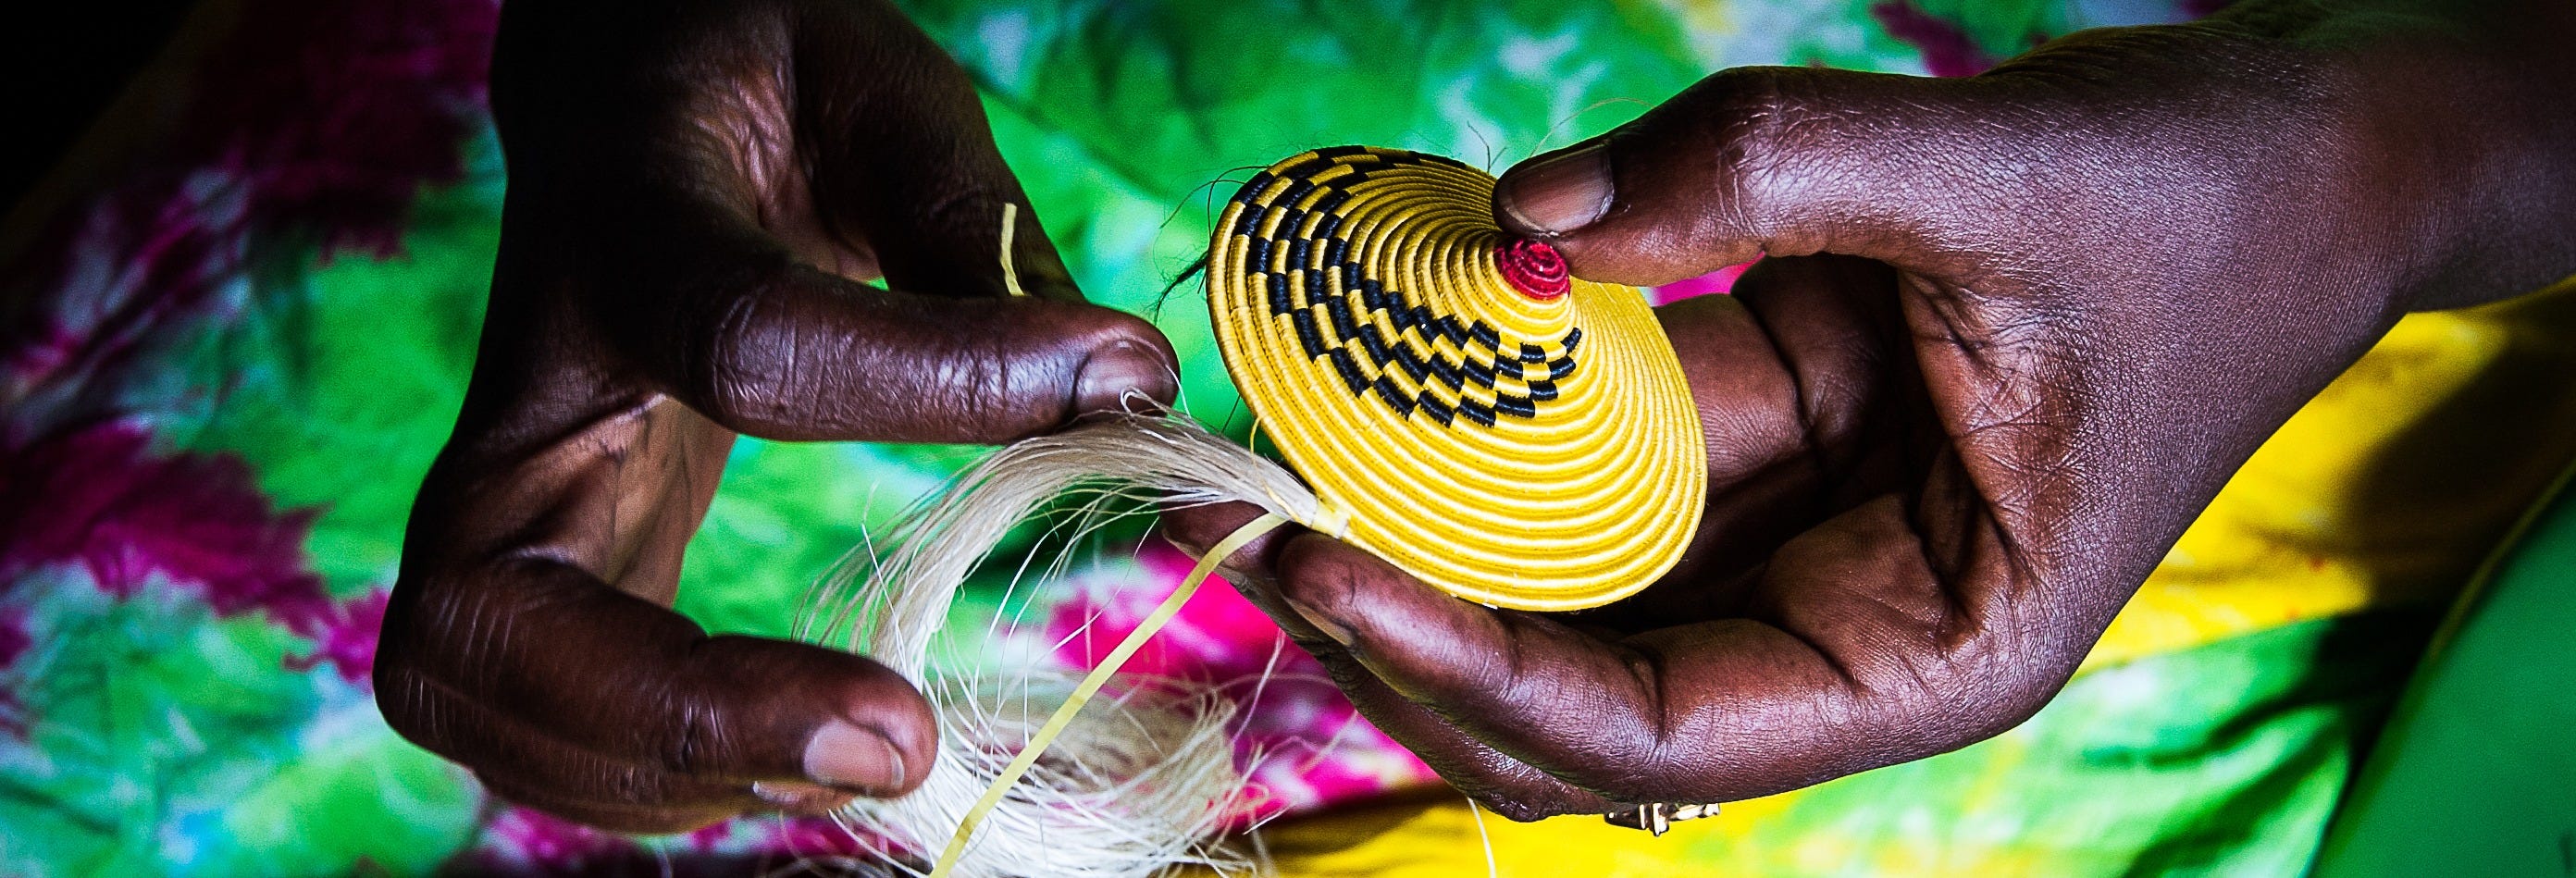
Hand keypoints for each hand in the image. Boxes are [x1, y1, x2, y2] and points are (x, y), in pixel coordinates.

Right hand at [376, 0, 1175, 831]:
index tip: (1110, 386)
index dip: (924, 387)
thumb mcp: (877, 95)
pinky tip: (801, 754)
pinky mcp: (542, 566)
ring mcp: (508, 498)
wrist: (621, 90)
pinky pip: (540, 720)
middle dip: (676, 720)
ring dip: (671, 773)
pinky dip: (657, 776)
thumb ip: (979, 233)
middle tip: (894, 742)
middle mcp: (525, 392)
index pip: (745, 344)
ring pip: (481, 696)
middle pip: (490, 615)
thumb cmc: (754, 77)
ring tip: (870, 755)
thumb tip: (1124, 387)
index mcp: (625, 233)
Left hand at [1168, 0, 2574, 818]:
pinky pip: (1603, 459)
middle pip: (1578, 697)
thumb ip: (1760, 172)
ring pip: (1572, 588)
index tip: (1333, 566)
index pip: (1653, 732)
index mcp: (1928, 654)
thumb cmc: (2207, 201)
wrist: (2305, 146)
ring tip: (1304, 443)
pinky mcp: (1773, 439)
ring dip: (1439, 529)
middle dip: (1422, 630)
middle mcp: (1846, 624)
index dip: (1481, 670)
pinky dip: (1506, 420)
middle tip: (1272, 521)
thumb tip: (1523, 225)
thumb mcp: (1995, 173)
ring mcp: (1798, 534)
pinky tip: (1417, 350)